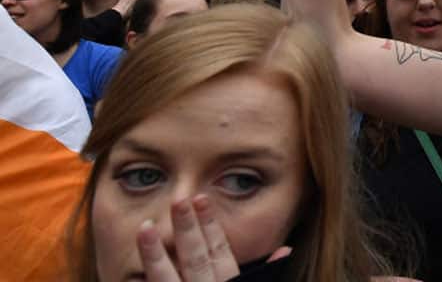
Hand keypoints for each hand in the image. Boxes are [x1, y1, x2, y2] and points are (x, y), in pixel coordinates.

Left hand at [138, 195, 290, 280]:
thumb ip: (265, 276)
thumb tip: (284, 250)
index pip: (220, 252)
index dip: (210, 225)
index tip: (202, 200)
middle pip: (196, 259)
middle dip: (186, 229)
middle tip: (178, 201)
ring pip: (167, 279)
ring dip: (154, 253)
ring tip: (144, 227)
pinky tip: (126, 279)